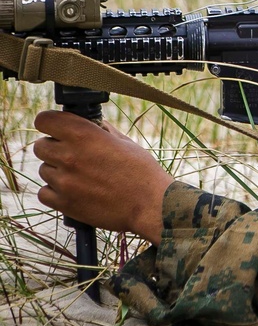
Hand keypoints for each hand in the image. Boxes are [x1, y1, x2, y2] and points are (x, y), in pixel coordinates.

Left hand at [33, 111, 174, 245]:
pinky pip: (44, 192)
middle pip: (40, 146)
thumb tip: (89, 124)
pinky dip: (55, 191)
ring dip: (57, 171)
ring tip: (81, 176)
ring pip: (44, 170)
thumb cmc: (142, 172)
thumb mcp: (125, 142)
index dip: (50, 122)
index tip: (57, 128)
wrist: (151, 205)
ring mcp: (64, 181)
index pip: (44, 120)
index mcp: (84, 135)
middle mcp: (69, 155)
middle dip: (53, 147)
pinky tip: (74, 190)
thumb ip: (101, 131)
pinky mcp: (64, 203)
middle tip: (72, 154)